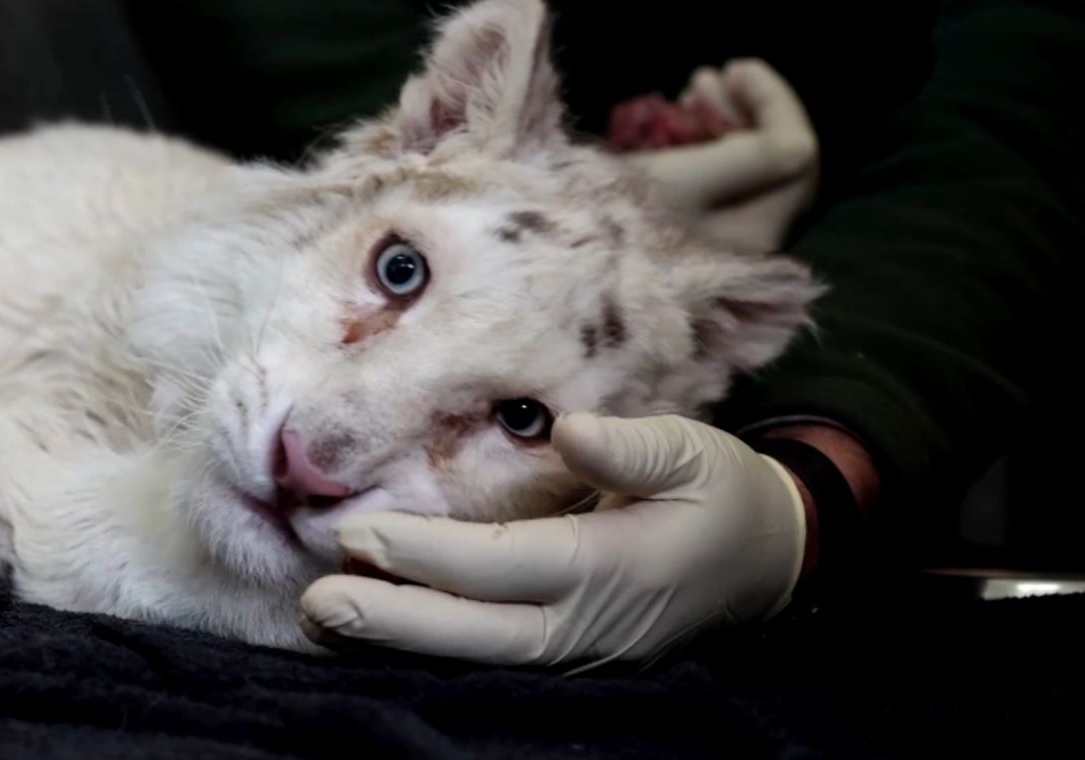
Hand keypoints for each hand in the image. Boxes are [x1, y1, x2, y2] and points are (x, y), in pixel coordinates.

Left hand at [299, 412, 806, 669]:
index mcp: (616, 569)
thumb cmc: (721, 493)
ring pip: (479, 655)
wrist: (766, 560)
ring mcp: (580, 650)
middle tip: (318, 601)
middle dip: (394, 621)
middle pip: (478, 633)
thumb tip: (570, 429)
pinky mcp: (570, 654)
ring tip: (324, 616)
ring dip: (401, 638)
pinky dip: (434, 643)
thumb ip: (633, 448)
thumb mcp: (693, 452)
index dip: (432, 557)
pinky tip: (378, 624)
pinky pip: (493, 655)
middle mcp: (589, 625)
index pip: (506, 566)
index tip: (362, 536)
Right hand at [613, 60, 818, 252]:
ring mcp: (721, 231)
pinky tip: (674, 121)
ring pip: (747, 162)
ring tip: (688, 93)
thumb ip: (758, 157)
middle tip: (706, 77)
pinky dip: (704, 141)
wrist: (566, 256)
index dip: (774, 101)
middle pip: (775, 157)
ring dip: (725, 118)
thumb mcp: (690, 179)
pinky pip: (717, 175)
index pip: (797, 154)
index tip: (734, 66)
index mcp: (760, 229)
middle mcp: (751, 235)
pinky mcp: (691, 224)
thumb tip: (802, 139)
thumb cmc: (627, 216)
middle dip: (748, 107)